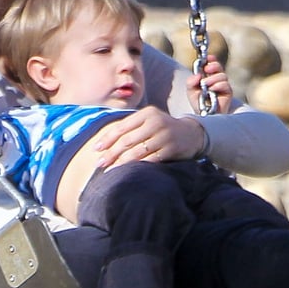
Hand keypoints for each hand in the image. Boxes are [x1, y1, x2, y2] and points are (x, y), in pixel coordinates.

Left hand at [92, 106, 206, 167]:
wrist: (192, 134)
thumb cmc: (163, 128)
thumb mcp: (149, 121)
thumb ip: (131, 127)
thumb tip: (106, 144)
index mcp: (147, 114)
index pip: (122, 127)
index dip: (107, 139)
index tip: (96, 149)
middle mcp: (155, 123)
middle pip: (127, 140)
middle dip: (111, 153)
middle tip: (100, 163)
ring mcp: (164, 136)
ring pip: (137, 152)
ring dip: (121, 163)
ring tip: (109, 171)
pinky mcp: (171, 149)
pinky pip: (151, 160)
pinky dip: (138, 167)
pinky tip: (129, 173)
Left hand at [187, 57, 231, 113]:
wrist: (204, 115)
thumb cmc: (198, 103)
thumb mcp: (191, 91)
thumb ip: (191, 82)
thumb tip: (198, 75)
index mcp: (208, 76)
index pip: (212, 63)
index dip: (210, 59)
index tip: (207, 58)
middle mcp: (217, 79)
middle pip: (218, 66)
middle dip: (213, 65)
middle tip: (206, 69)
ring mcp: (223, 85)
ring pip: (222, 75)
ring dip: (212, 78)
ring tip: (205, 85)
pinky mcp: (228, 92)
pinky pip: (225, 84)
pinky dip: (217, 85)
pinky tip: (212, 90)